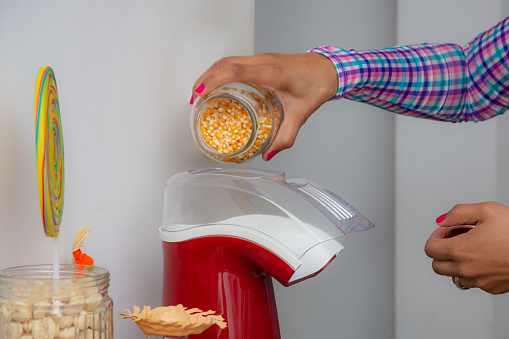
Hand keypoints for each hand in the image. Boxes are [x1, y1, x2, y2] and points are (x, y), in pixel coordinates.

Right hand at [189, 53, 337, 160]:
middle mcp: (264, 61)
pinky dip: (221, 71)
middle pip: (226, 63)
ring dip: (211, 73)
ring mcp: (262, 58)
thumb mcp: (301, 114)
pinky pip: (236, 61)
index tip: (200, 92)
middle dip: (205, 78)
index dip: (215, 79)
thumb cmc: (317, 85)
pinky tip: (218, 84)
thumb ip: (285, 136)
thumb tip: (269, 153)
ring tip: (200, 91)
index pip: (237, 71)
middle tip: (194, 97)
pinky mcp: (263, 59)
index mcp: (273, 73)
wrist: (329, 68)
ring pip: (229, 60)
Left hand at [425, 201, 508, 293]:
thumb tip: (441, 221)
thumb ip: (457, 213)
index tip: (446, 231)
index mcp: (460, 250)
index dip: (436, 237)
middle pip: (437, 265)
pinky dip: (473, 271)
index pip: (430, 249)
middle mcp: (466, 269)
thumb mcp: (486, 210)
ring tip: (473, 248)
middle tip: (456, 239)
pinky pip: (473, 282)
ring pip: (454, 276)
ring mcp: (479, 282)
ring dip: (456, 263)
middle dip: (442, 251)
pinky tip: (486, 257)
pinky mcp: (492, 288)